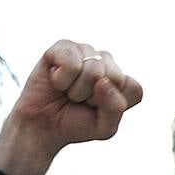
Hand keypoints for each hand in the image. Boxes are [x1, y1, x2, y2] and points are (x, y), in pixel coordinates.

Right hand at [0, 39, 142, 174]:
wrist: (41, 127)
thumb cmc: (75, 125)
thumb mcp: (104, 128)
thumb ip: (116, 108)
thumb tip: (102, 80)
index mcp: (122, 80)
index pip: (133, 89)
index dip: (113, 107)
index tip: (96, 111)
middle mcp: (106, 61)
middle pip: (115, 77)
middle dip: (94, 98)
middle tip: (79, 102)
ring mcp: (85, 51)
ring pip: (94, 70)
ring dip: (77, 91)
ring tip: (68, 92)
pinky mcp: (63, 47)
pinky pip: (72, 62)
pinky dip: (62, 79)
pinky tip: (56, 80)